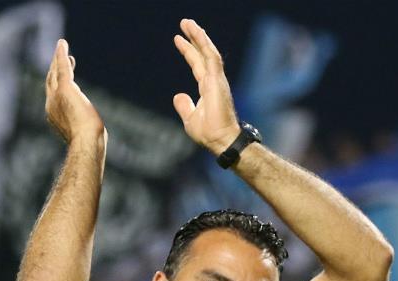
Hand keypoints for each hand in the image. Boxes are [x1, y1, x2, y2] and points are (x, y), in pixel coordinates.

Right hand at [45, 39, 104, 146]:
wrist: (85, 143)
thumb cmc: (89, 145)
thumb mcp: (86, 135)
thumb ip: (86, 129)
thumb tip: (98, 135)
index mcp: (55, 116)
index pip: (54, 96)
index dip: (57, 84)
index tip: (65, 77)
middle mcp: (51, 105)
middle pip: (51, 81)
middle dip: (55, 69)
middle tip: (63, 58)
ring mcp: (56, 96)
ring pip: (55, 72)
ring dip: (57, 59)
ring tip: (62, 47)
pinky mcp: (65, 89)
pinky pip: (61, 67)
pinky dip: (60, 55)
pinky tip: (62, 44)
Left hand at [172, 19, 240, 154]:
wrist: (220, 140)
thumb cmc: (209, 133)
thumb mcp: (190, 118)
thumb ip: (185, 105)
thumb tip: (178, 95)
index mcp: (207, 88)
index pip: (197, 65)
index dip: (188, 51)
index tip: (178, 39)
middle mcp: (213, 81)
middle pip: (203, 54)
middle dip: (194, 38)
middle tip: (184, 24)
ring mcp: (217, 79)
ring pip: (208, 52)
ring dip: (198, 36)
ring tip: (188, 23)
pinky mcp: (217, 80)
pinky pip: (211, 57)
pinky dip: (204, 44)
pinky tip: (196, 32)